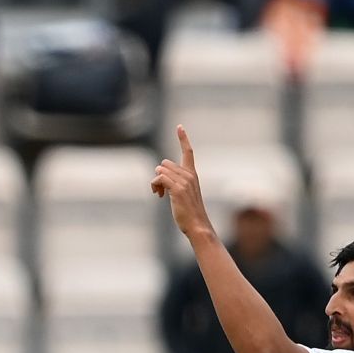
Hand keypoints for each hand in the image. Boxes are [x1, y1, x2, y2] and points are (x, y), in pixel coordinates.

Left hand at [151, 125, 213, 243]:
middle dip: (159, 175)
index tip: (179, 127)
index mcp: (192, 175)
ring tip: (160, 194)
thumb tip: (159, 175)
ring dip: (155, 182)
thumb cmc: (189, 213)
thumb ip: (175, 183)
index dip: (183, 139)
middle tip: (160, 191)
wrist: (198, 226)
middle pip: (165, 163)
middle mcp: (189, 175)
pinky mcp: (177, 189)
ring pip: (160, 170)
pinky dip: (155, 186)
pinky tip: (159, 196)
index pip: (188, 152)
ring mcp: (184, 182)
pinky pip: (159, 178)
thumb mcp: (184, 195)